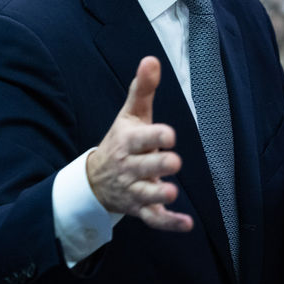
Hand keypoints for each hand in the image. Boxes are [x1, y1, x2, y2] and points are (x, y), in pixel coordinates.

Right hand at [86, 56, 192, 231]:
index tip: (169, 135)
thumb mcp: (130, 115)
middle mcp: (130, 167)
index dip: (155, 136)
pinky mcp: (141, 209)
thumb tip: (151, 59)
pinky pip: (154, 220)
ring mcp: (134, 189)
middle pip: (144, 167)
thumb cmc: (122, 141)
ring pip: (147, 195)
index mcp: (129, 141)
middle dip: (158, 165)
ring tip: (173, 194)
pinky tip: (187, 224)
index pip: (141, 138)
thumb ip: (142, 88)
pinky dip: (169, 224)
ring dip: (159, 196)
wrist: (96, 179)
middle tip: (173, 162)